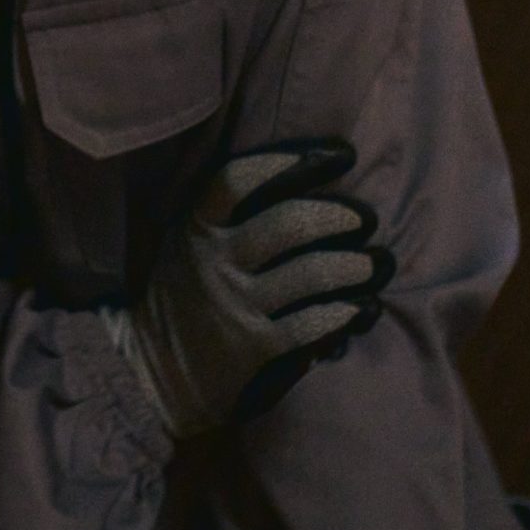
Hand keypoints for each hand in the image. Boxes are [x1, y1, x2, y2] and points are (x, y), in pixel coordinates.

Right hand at [109, 136, 393, 436]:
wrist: (153, 373)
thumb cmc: (183, 298)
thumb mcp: (186, 246)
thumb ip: (225, 217)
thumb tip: (299, 182)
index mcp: (195, 227)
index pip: (238, 179)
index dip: (291, 162)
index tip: (339, 156)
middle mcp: (213, 260)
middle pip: (286, 223)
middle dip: (338, 215)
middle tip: (365, 218)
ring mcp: (234, 303)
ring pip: (309, 273)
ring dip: (354, 266)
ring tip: (376, 263)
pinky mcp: (252, 347)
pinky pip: (311, 324)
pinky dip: (345, 314)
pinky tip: (363, 309)